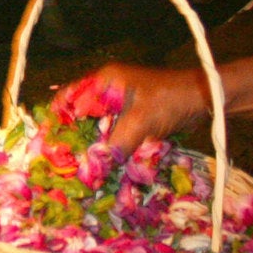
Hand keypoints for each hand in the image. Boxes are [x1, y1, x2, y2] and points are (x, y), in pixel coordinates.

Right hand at [64, 62, 210, 158]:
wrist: (205, 99)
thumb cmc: (170, 100)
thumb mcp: (141, 122)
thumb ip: (116, 145)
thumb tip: (94, 170)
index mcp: (104, 81)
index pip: (68, 98)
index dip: (55, 120)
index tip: (47, 143)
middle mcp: (108, 91)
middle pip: (80, 116)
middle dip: (72, 139)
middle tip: (63, 162)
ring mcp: (121, 105)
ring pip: (97, 128)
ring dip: (92, 147)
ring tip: (81, 168)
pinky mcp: (133, 118)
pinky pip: (114, 135)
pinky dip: (109, 148)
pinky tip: (105, 165)